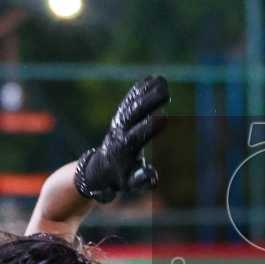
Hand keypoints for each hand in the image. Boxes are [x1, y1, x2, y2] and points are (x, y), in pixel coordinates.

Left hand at [74, 76, 168, 202]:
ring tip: (162, 80)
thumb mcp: (129, 183)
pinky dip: (139, 90)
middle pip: (134, 114)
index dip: (149, 126)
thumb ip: (141, 180)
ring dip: (146, 92)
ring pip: (132, 104)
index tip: (163, 115)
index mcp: (124, 149)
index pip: (137, 135)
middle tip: (165, 91)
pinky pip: (129, 101)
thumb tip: (154, 180)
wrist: (99, 169)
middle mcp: (120, 132)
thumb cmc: (119, 177)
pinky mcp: (120, 117)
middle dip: (149, 102)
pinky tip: (151, 80)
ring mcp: (119, 123)